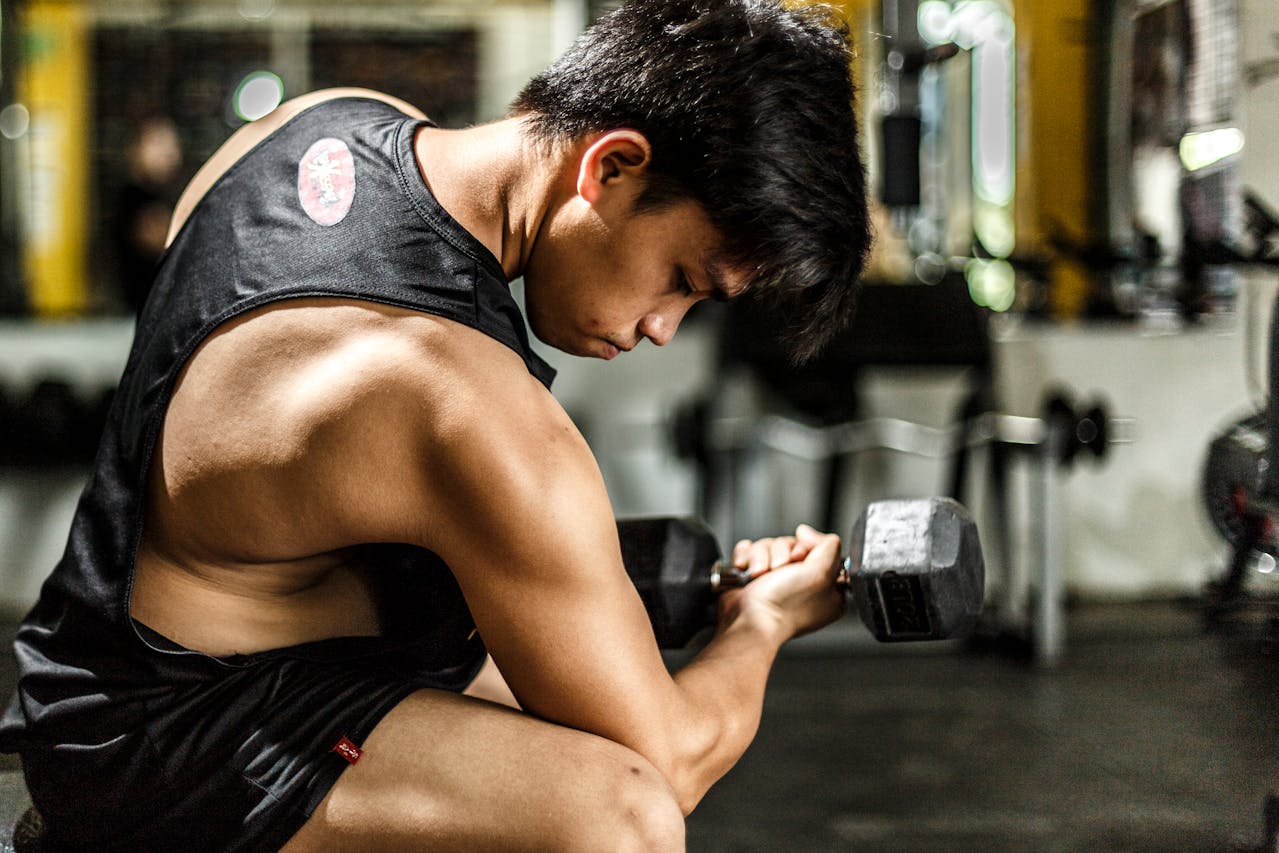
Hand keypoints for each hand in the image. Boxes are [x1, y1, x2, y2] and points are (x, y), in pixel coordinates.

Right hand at [718, 524, 846, 640]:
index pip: (819, 549)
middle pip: (791, 544)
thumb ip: (828, 546)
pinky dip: (747, 557)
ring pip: (769, 546)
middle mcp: (802, 585)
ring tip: (761, 575)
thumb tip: (807, 532)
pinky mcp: (753, 579)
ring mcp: (776, 582)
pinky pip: (750, 551)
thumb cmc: (784, 607)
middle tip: (779, 570)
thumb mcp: (822, 573)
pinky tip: (747, 571)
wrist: (749, 620)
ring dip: (761, 556)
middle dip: (781, 553)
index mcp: (826, 588)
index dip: (807, 549)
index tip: (800, 560)